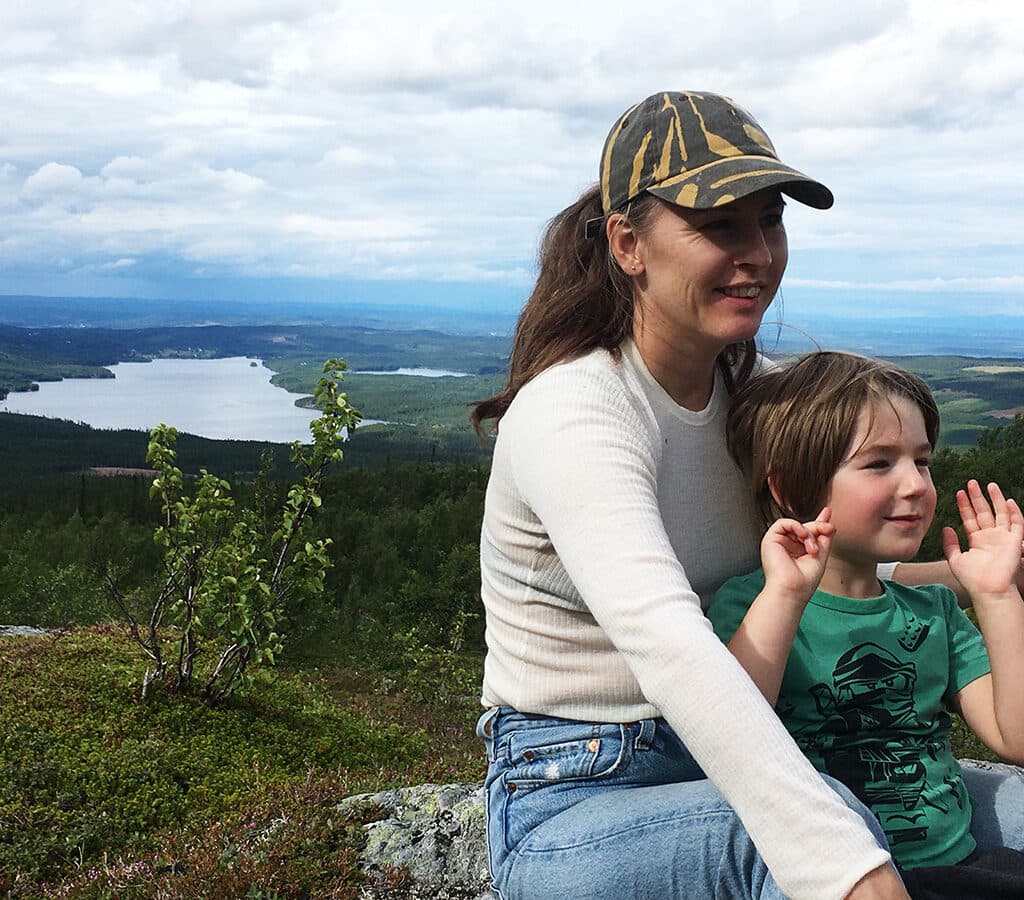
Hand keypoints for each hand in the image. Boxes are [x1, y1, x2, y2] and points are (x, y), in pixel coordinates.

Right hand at [761, 508, 833, 602]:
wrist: (792, 590)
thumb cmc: (805, 581)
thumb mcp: (820, 556)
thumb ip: (824, 539)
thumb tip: (829, 523)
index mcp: (797, 551)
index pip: (808, 533)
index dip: (818, 522)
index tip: (827, 512)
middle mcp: (787, 546)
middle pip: (805, 528)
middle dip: (818, 527)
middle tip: (829, 529)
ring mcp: (778, 543)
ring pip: (796, 525)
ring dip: (809, 533)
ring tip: (813, 548)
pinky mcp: (770, 539)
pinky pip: (783, 523)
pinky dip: (796, 526)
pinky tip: (803, 535)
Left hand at [942, 480, 1023, 600]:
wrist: (988, 590)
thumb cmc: (972, 578)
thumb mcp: (955, 559)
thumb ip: (950, 543)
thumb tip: (945, 527)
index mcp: (976, 540)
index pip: (970, 518)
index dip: (964, 505)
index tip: (958, 493)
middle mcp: (990, 537)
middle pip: (984, 512)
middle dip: (977, 497)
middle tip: (971, 482)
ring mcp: (1003, 538)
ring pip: (1000, 514)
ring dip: (995, 500)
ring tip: (989, 485)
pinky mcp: (1014, 541)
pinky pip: (1016, 524)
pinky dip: (1014, 512)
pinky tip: (1008, 501)